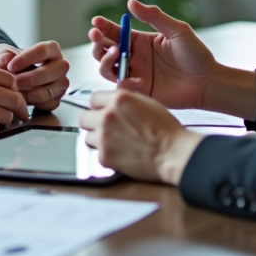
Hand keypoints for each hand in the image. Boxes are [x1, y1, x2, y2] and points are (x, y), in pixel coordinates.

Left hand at [0, 41, 69, 110]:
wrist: (18, 74)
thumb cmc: (15, 62)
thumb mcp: (7, 55)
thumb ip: (4, 56)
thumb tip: (6, 60)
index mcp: (52, 49)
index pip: (42, 51)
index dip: (25, 59)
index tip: (10, 66)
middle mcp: (61, 65)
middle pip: (47, 72)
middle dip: (28, 79)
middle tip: (13, 83)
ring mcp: (61, 83)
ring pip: (48, 91)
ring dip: (29, 94)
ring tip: (15, 92)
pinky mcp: (58, 98)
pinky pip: (47, 104)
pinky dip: (33, 104)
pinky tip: (22, 100)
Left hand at [78, 89, 203, 183]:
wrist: (171, 152)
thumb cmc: (165, 129)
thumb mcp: (145, 102)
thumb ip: (125, 99)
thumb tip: (113, 100)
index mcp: (119, 99)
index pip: (94, 98)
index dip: (100, 106)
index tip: (103, 111)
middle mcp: (108, 116)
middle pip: (84, 116)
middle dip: (93, 121)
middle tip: (104, 127)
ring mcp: (104, 137)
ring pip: (88, 135)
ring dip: (98, 138)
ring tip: (115, 142)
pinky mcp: (105, 156)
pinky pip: (96, 153)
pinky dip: (106, 153)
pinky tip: (120, 153)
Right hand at [89, 0, 218, 108]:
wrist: (208, 81)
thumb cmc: (195, 54)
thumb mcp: (176, 30)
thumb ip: (154, 16)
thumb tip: (131, 2)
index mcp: (139, 41)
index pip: (114, 32)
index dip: (102, 26)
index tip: (95, 22)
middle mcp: (134, 58)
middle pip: (104, 51)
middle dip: (97, 43)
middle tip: (97, 36)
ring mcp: (135, 75)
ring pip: (107, 69)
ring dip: (105, 61)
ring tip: (116, 54)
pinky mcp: (140, 92)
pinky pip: (122, 88)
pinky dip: (123, 83)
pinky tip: (136, 79)